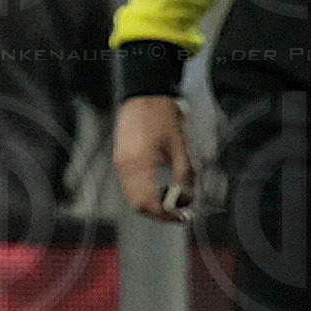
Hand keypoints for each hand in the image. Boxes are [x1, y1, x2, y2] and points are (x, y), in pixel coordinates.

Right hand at [113, 95, 195, 221]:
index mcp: (139, 164)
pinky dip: (146, 191)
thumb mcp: (180, 145)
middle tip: (181, 214)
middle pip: (138, 203)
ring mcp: (121, 162)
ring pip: (133, 195)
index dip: (165, 214)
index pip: (147, 202)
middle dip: (160, 212)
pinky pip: (131, 184)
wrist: (144, 94)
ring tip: (176, 200)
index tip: (182, 217)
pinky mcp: (122, 158)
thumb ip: (184, 172)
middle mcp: (125, 166)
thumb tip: (190, 195)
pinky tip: (164, 188)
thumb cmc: (161, 115)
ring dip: (153, 203)